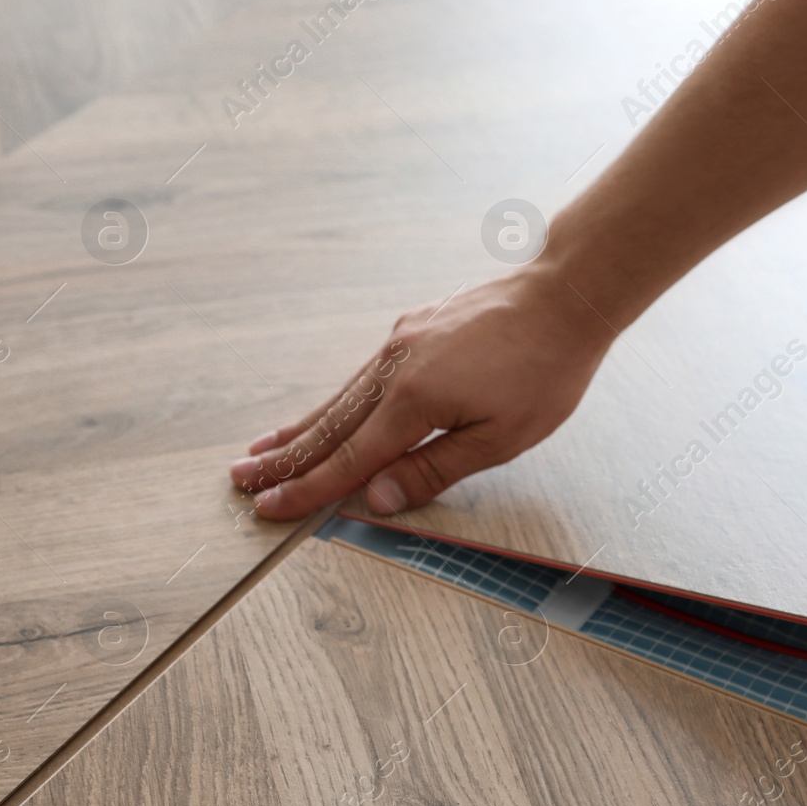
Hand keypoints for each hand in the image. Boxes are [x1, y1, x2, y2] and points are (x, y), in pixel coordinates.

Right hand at [230, 265, 611, 519]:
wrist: (565, 296)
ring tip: (264, 449)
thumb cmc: (544, 371)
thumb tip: (376, 501)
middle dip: (285, 459)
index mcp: (413, 400)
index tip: (269, 509)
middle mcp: (395, 366)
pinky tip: (330, 411)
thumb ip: (433, 470)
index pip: (350, 459)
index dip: (307, 489)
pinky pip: (365, 374)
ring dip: (303, 427)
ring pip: (343, 396)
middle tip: (241, 481)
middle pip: (330, 425)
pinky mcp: (414, 327)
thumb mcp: (500, 439)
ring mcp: (401, 342)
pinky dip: (339, 399)